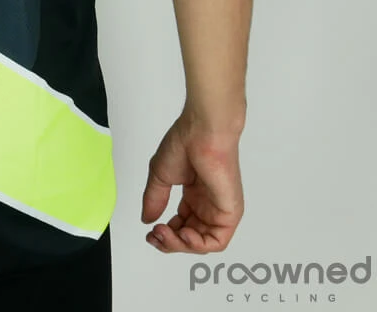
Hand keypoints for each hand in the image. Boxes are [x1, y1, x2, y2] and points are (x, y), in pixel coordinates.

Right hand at [142, 110, 243, 254]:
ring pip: (202, 243)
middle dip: (170, 242)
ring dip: (181, 244)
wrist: (202, 131)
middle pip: (190, 237)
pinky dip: (198, 244)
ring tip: (164, 234)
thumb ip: (154, 199)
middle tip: (155, 236)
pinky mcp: (229, 212)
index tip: (150, 231)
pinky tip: (183, 235)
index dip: (165, 233)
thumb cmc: (184, 143)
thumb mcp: (161, 175)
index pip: (181, 224)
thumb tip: (147, 219)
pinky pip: (217, 240)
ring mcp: (219, 210)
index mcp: (194, 195)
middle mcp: (207, 205)